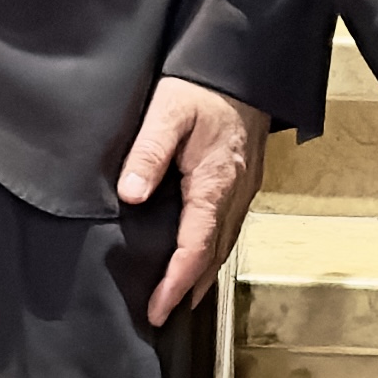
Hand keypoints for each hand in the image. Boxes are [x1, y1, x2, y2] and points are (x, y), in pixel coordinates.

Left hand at [117, 76, 267, 330]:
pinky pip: (228, 226)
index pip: (195, 248)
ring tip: (179, 296)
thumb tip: (131, 195)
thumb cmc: (205, 85)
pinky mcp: (243, 179)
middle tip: (163, 314)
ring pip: (224, 243)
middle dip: (189, 288)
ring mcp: (243, 188)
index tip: (158, 310)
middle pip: (213, 255)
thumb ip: (148, 154)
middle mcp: (235, 193)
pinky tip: (198, 252)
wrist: (246, 63)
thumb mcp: (168, 112)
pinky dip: (211, 249)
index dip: (176, 283)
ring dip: (201, 272)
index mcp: (216, 184)